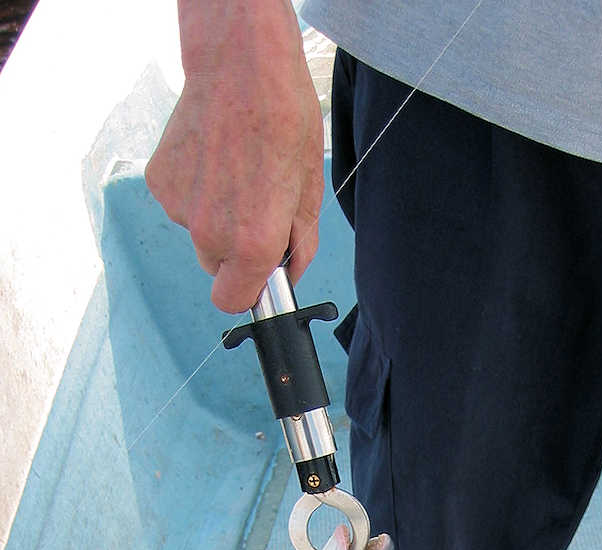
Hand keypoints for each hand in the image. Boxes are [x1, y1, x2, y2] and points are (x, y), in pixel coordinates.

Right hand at [145, 0, 323, 312]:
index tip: (258, 273)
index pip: (232, 301)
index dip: (248, 290)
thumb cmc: (283, 118)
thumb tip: (291, 270)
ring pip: (199, 232)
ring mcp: (180, 208)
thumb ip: (300, 242)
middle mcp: (210, 233)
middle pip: (217, 267)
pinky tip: (213, 157)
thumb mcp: (309, 187)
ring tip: (236, 171)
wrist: (240, 64)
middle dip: (235, 249)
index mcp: (252, 243)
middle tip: (255, 206)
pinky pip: (181, 203)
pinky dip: (195, 188)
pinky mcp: (161, 182)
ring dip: (215, 215)